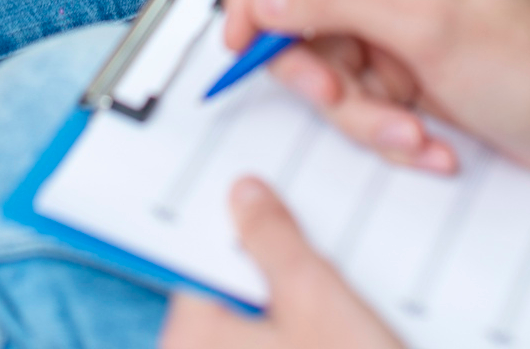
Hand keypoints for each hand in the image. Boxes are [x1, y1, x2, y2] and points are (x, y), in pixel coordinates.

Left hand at [162, 179, 401, 348]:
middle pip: (228, 299)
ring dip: (291, 312)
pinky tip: (340, 339)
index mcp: (188, 342)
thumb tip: (244, 195)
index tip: (270, 203)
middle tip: (318, 254)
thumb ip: (272, 237)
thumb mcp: (316, 295)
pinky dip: (297, 341)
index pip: (202, 260)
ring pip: (254, 333)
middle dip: (272, 272)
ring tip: (341, 307)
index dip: (240, 228)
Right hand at [222, 0, 529, 175]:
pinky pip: (362, 112)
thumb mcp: (427, 29)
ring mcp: (394, 37)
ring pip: (329, 76)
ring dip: (365, 118)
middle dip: (314, 72)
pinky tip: (434, 144)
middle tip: (337, 98)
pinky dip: (391, 136)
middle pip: (300, 18)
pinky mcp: (406, 85)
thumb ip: (338, 3)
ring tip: (415, 132)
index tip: (237, 38)